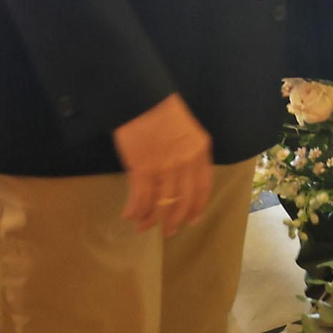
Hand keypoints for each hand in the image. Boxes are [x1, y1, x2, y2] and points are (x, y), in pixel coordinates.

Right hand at [113, 93, 212, 236]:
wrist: (142, 99)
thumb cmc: (162, 112)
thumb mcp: (186, 132)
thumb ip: (187, 154)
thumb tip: (179, 178)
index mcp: (200, 152)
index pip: (203, 187)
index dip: (196, 207)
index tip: (191, 220)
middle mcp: (187, 163)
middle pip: (183, 200)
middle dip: (174, 220)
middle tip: (167, 232)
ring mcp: (165, 167)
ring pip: (161, 203)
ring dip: (151, 219)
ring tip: (143, 227)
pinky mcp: (143, 168)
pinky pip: (141, 198)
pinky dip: (135, 210)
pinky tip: (129, 215)